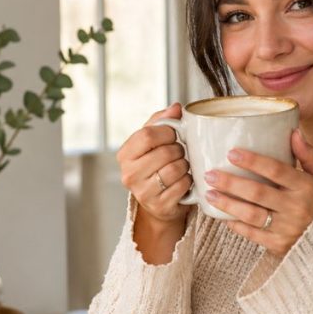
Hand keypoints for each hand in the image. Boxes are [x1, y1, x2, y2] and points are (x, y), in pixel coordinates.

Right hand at [116, 103, 191, 225]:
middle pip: (164, 152)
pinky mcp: (159, 206)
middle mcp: (129, 175)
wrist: (159, 202)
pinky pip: (183, 185)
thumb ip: (162, 121)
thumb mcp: (153, 141)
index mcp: (125, 155)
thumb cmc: (155, 166)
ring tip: (181, 166)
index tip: (173, 135)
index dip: (167, 132)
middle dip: (179, 150)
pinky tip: (182, 181)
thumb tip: (176, 107)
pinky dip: (188, 181)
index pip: (147, 135)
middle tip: (179, 153)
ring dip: (184, 165)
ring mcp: (143, 192)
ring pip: (175, 168)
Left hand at [204, 129, 312, 256]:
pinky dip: (235, 224)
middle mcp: (296, 208)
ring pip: (251, 215)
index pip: (277, 171)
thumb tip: (294, 131)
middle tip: (210, 174)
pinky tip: (222, 215)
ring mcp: (286, 228)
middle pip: (258, 192)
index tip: (232, 153)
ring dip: (227, 204)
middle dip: (231, 182)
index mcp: (306, 187)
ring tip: (209, 194)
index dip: (253, 161)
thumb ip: (309, 156)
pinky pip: (251, 234)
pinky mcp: (278, 245)